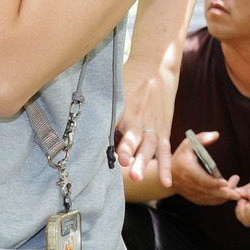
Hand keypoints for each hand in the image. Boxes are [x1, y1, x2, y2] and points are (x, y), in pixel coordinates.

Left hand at [113, 64, 176, 188]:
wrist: (156, 67)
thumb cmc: (130, 80)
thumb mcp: (114, 89)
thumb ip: (103, 107)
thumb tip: (83, 126)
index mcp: (123, 106)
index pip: (112, 122)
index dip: (108, 133)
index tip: (102, 144)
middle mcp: (138, 117)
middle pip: (133, 136)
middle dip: (128, 149)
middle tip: (123, 163)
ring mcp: (153, 125)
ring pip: (149, 145)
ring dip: (144, 161)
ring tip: (138, 177)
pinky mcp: (163, 130)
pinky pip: (164, 150)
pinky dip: (165, 166)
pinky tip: (165, 182)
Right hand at [167, 130, 240, 204]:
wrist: (167, 174)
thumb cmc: (181, 156)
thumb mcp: (188, 144)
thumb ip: (202, 138)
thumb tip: (216, 135)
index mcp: (188, 170)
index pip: (202, 179)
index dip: (214, 183)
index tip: (226, 182)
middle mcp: (189, 184)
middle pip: (209, 192)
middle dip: (225, 193)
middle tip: (238, 192)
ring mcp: (191, 193)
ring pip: (210, 198)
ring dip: (224, 196)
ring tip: (236, 189)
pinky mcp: (194, 198)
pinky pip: (208, 202)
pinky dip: (218, 200)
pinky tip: (228, 194)